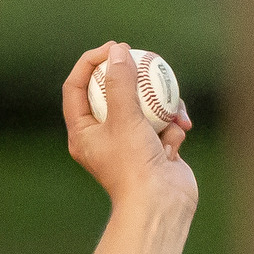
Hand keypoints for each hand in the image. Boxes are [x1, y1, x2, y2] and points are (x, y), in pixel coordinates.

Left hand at [63, 42, 196, 214]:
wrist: (160, 205)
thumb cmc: (134, 165)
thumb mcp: (125, 118)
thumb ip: (120, 83)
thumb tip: (117, 51)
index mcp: (82, 131)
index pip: (76, 87)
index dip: (90, 62)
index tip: (113, 47)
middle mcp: (103, 136)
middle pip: (113, 92)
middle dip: (133, 80)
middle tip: (144, 58)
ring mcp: (130, 142)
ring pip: (146, 107)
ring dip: (163, 110)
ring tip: (172, 119)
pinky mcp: (154, 148)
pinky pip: (165, 125)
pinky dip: (173, 130)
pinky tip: (177, 143)